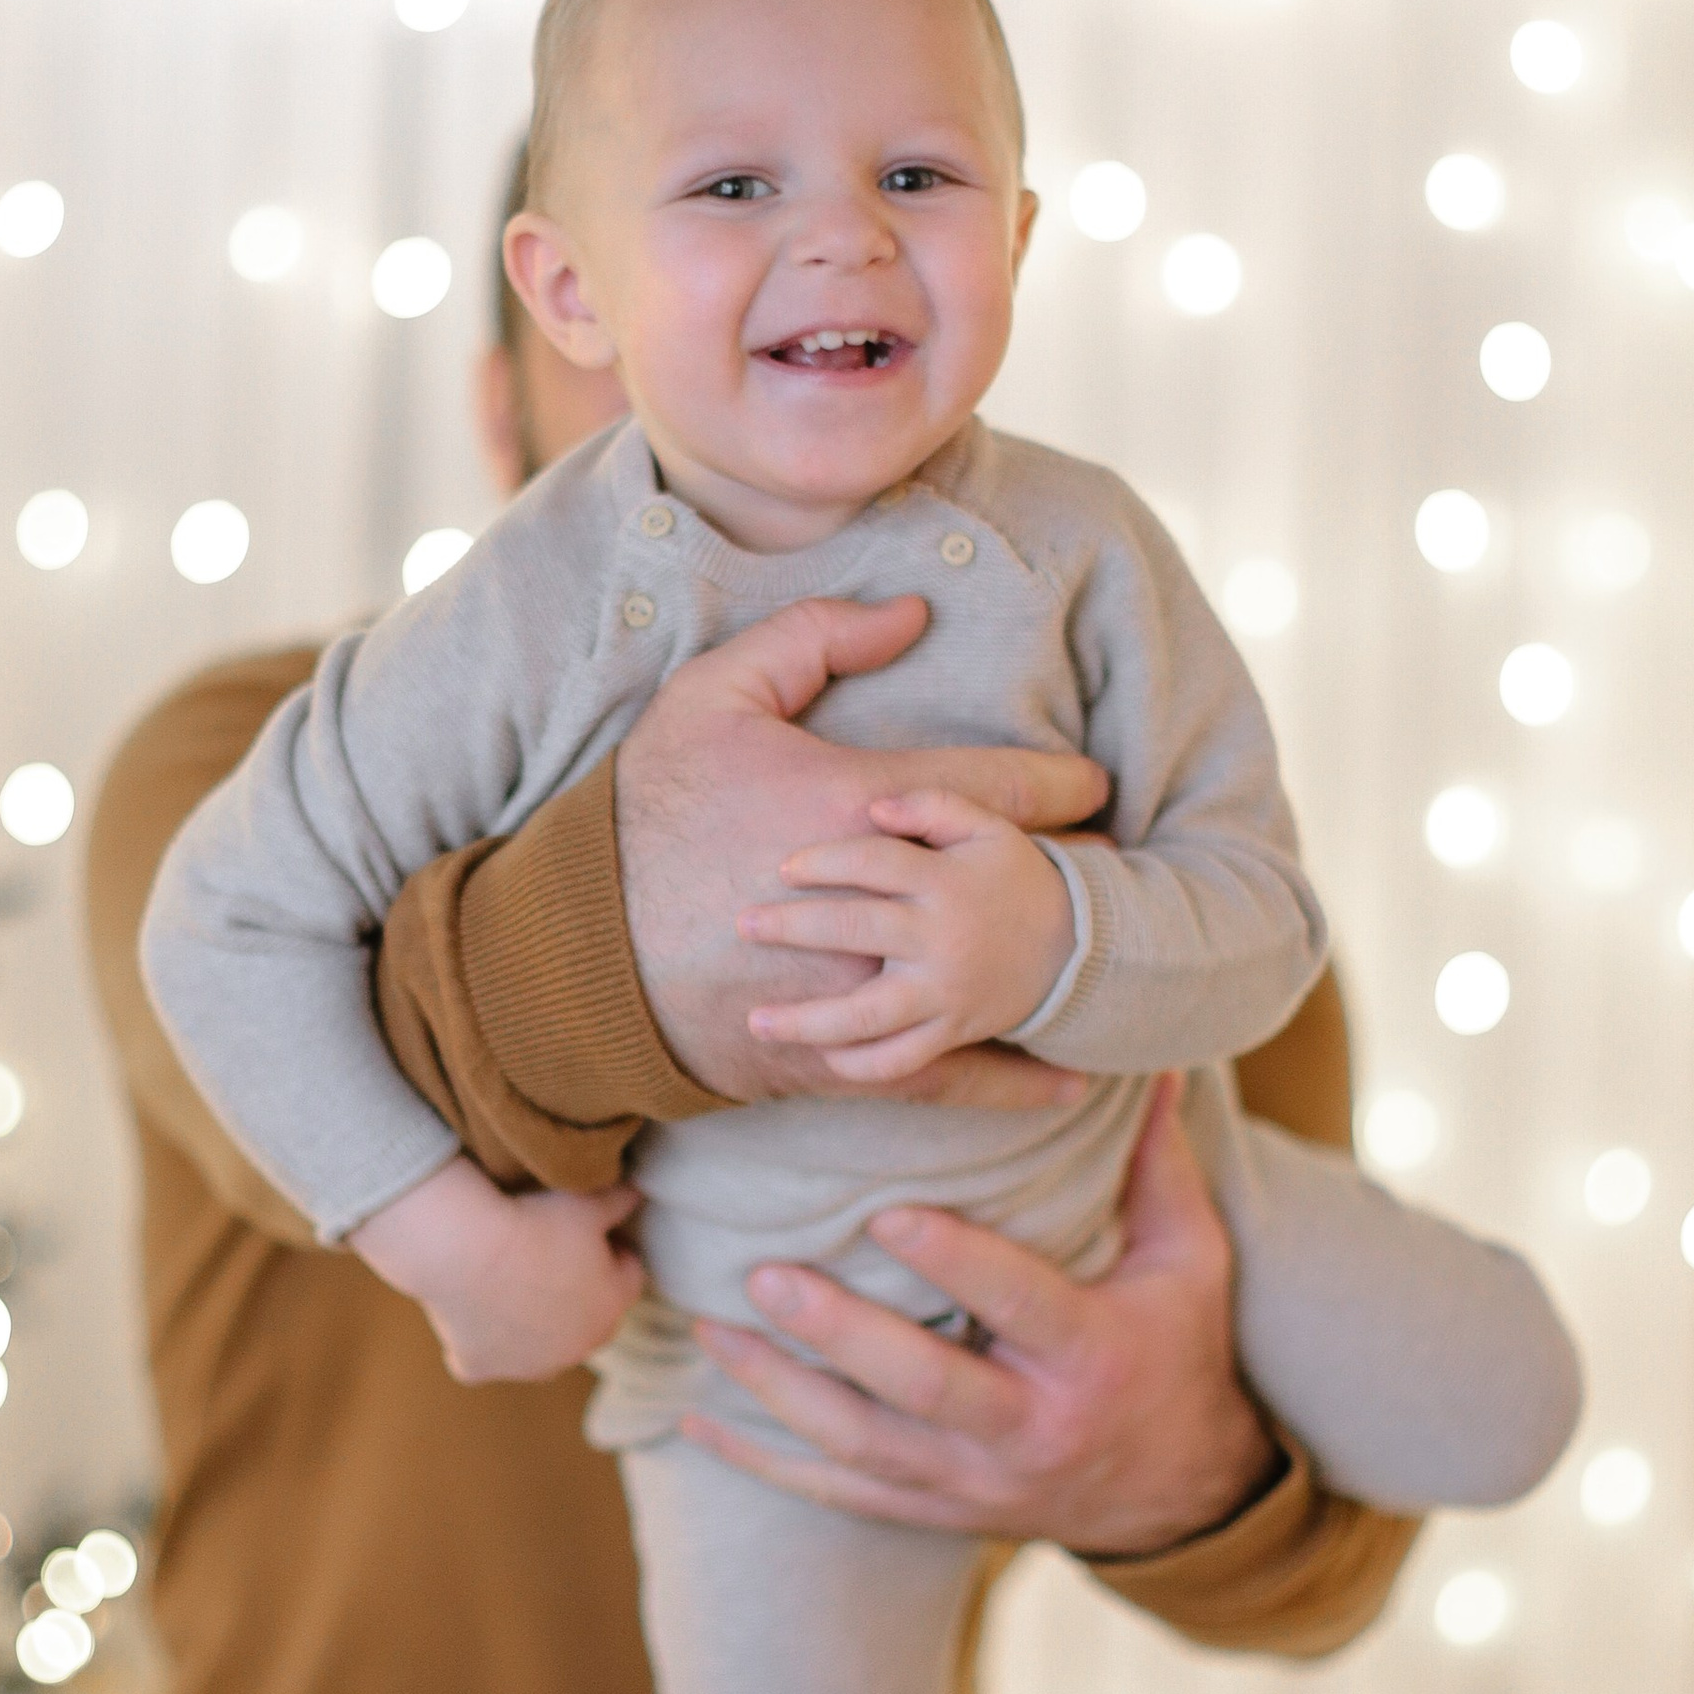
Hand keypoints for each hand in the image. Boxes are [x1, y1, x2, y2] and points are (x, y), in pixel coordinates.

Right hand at [349, 1153, 643, 1383]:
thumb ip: (621, 1200)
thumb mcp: (588, 1202)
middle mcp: (576, 1349)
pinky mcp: (481, 1368)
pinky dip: (482, 1339)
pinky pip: (485, 1357)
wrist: (466, 1249)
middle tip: (548, 1255)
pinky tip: (475, 1310)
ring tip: (511, 1279)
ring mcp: (527, 1366)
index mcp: (611, 1309)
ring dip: (533, 1323)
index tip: (587, 1231)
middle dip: (577, 1293)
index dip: (609, 1249)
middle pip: (586, 1319)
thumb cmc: (535, 1224)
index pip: (626, 1276)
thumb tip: (636, 1192)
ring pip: (538, 1346)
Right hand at [614, 595, 1109, 1106]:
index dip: (1065, 788)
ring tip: (1103, 950)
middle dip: (1076, 875)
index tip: (1095, 787)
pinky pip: (951, 1076)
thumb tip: (912, 612)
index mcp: (859, 810)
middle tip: (1115, 864)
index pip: (1003, 792)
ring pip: (998, 984)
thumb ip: (814, 637)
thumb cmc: (650, 814)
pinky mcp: (844, 1060)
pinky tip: (1071, 1078)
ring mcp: (865, 993)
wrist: (579, 950)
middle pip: (1018, 889)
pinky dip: (1016, 1081)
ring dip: (1057, 967)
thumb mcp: (714, 696)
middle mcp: (879, 909)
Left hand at [683, 1079, 1279, 1554]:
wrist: (1179, 1494)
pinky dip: (766, 1463)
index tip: (886, 1212)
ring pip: (864, 1444)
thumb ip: (1156, 1167)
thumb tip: (1152, 1060)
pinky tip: (695, 1423)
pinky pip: (840, 1493)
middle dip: (839, 1334)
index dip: (955, 1262)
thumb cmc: (1175, 1351)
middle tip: (765, 1275)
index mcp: (1090, 1356)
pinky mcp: (936, 1509)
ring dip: (779, 1392)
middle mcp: (1028, 1428)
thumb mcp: (1188, 1261)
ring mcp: (974, 1479)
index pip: (1018, 1303)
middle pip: (923, 1385)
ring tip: (711, 1329)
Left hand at [735, 788, 1077, 1080]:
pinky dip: (861, 1062)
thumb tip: (874, 805)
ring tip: (755, 1020)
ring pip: (868, 1013)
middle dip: (793, 927)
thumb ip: (933, 803)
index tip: (782, 868)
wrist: (1075, 948)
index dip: (824, 861)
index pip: (873, 861)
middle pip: (856, 929)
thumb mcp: (988, 827)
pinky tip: (819, 1055)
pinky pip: (901, 1058)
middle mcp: (940, 937)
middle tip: (743, 924)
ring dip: (808, 1021)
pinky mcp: (951, 1030)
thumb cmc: (1012, 878)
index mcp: (944, 880)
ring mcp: (944, 990)